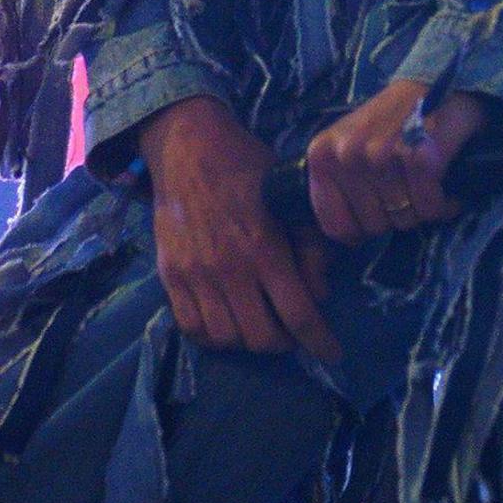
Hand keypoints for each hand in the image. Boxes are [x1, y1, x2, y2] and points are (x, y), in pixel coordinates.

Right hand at [139, 96, 338, 361]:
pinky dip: (212, 335)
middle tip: (291, 332)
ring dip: (249, 341)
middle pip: (262, 337)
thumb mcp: (291, 200)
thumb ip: (309, 247)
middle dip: (285, 343)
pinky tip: (227, 323)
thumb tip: (319, 293)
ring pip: (226, 338)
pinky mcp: (170, 275)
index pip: (298, 314)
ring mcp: (195, 275)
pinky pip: (191, 327)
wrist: (188, 148)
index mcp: (265, 248)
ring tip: (260, 326)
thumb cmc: (248, 169)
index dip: (319, 342)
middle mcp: (229, 269)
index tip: (331, 354)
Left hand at [301, 78, 489, 246]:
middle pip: (374, 226)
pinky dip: (444, 203)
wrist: (433, 81)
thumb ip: (338, 185)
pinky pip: (430, 208)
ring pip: (404, 219)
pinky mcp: (419, 158)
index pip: (335, 226)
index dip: (361, 230)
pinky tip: (444, 185)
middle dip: (396, 215)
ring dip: (422, 208)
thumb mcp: (347, 146)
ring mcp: (382, 156)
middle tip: (408, 188)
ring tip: (426, 182)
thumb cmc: (389, 120)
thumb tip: (349, 238)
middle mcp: (347, 154)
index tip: (379, 213)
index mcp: (322, 154)